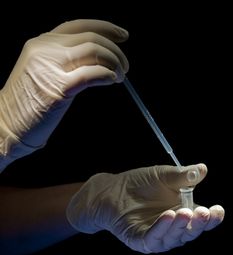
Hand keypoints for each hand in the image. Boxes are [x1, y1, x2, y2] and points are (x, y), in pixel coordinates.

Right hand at [0, 19, 128, 167]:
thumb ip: (62, 61)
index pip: (79, 26)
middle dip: (115, 51)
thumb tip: (94, 61)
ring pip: (94, 51)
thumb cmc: (25, 105)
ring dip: (114, 63)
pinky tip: (112, 80)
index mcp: (41, 43)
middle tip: (125, 67)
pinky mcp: (58, 88)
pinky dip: (107, 75)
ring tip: (120, 76)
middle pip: (91, 38)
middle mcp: (45, 49)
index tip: (123, 36)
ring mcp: (50, 67)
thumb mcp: (41, 72)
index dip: (105, 28)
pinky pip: (91, 74)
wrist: (4, 126)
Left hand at [66, 164, 224, 252]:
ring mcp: (157, 236)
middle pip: (190, 232)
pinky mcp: (140, 240)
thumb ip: (182, 176)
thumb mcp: (162, 176)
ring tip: (184, 212)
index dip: (212, 217)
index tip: (217, 209)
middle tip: (203, 212)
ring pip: (174, 238)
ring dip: (180, 227)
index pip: (201, 220)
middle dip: (199, 224)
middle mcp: (173, 228)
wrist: (112, 189)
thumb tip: (203, 169)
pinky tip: (168, 216)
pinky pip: (153, 238)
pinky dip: (161, 228)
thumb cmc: (139, 183)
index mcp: (183, 213)